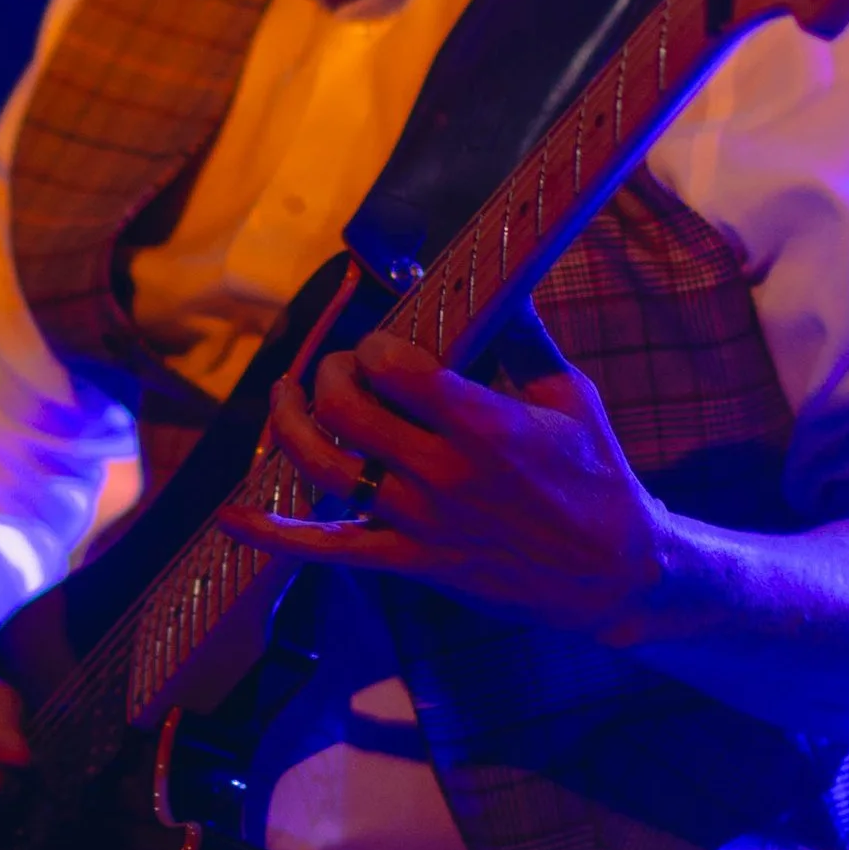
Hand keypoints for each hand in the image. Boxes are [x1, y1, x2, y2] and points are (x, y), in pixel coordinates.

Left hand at [231, 321, 670, 633]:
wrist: (614, 573)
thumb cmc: (598, 475)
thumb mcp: (572, 395)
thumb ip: (524, 336)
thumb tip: (495, 276)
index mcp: (488, 425)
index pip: (396, 368)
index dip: (373, 346)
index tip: (379, 344)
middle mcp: (447, 474)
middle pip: (348, 412)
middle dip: (329, 375)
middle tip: (337, 367)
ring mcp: (424, 523)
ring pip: (328, 469)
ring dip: (293, 426)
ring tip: (286, 397)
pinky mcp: (413, 562)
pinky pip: (330, 550)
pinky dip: (275, 534)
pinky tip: (234, 517)